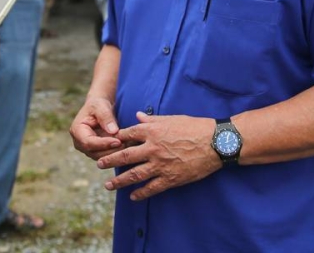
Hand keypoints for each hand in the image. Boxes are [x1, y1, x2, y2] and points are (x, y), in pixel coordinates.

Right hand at [70, 96, 123, 160]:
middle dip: (111, 150)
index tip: (118, 141)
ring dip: (115, 153)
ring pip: (101, 157)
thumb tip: (113, 131)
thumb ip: (106, 117)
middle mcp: (79, 143)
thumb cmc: (98, 105)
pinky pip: (106, 156)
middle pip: (95, 152)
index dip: (103, 143)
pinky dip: (116, 153)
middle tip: (127, 145)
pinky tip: (127, 147)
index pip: (88, 142)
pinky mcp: (96, 152)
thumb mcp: (101, 106)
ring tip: (128, 146)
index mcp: (76, 130)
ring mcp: (87, 149)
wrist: (99, 109)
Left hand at [96, 113, 220, 200]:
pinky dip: (141, 193)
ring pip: (133, 175)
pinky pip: (151, 188)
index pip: (127, 135)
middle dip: (109, 161)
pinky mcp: (170, 178)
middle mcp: (152, 148)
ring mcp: (160, 164)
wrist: (215, 142)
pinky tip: (133, 197)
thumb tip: (138, 115)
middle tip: (98, 165)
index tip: (106, 143)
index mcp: (152, 130)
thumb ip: (152, 119)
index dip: (115, 140)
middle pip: (124, 156)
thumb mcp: (172, 119)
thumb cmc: (194, 127)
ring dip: (119, 181)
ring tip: (109, 185)